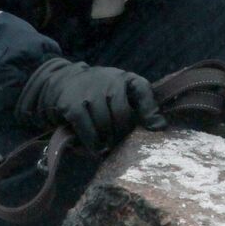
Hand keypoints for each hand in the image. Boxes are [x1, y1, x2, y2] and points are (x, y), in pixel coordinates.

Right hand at [18, 58, 165, 155]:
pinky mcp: (72, 104)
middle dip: (122, 133)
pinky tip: (95, 148)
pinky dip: (92, 142)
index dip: (150, 110)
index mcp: (124, 78)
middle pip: (122, 115)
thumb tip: (160, 127)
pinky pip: (85, 128)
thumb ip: (143, 106)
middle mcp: (107, 80)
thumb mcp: (122, 93)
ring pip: (104, 124)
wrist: (64, 81)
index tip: (156, 129)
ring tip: (108, 146)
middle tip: (120, 143)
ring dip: (107, 140)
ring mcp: (88, 92)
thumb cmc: (100, 93)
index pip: (142, 89)